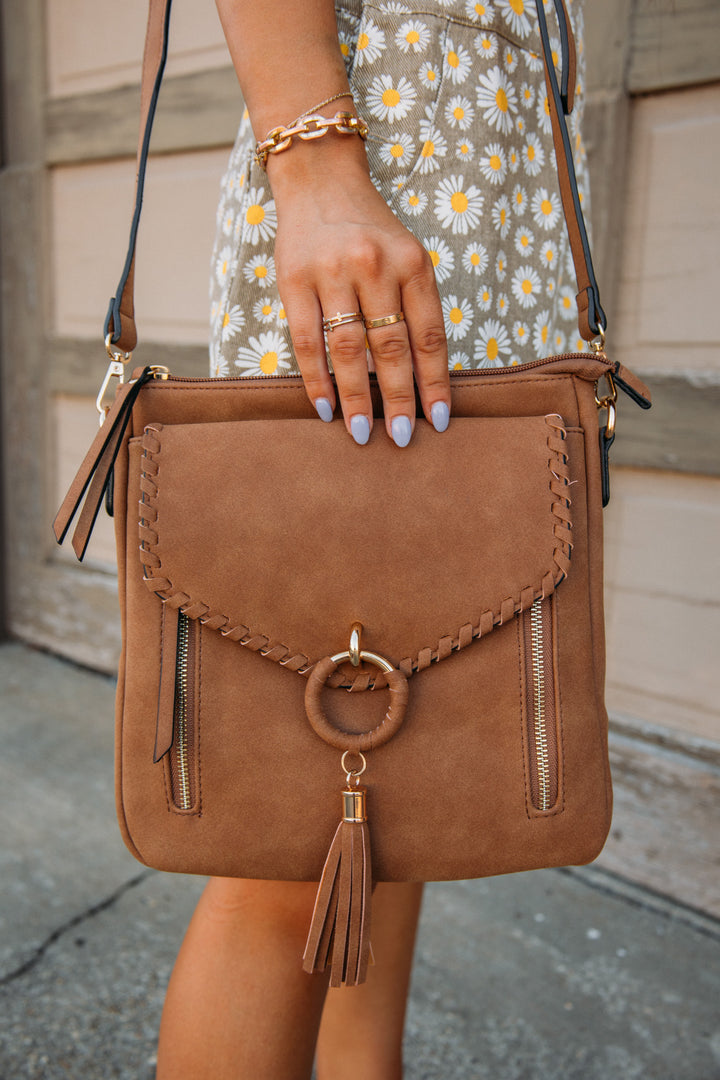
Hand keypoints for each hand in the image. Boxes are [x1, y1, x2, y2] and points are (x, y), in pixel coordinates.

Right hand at [269, 139, 449, 445]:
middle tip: (402, 438)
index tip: (439, 420)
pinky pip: (306, 341)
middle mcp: (375, 266)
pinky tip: (325, 407)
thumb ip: (413, 306)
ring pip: (348, 349)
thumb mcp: (405, 256)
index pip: (428, 335)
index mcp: (412, 263)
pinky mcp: (294, 280)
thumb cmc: (370, 230)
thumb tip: (417, 378)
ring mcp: (332, 272)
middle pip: (390, 347)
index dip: (435, 382)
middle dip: (398, 397)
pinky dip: (316, 379)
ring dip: (356, 396)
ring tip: (361, 432)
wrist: (320, 178)